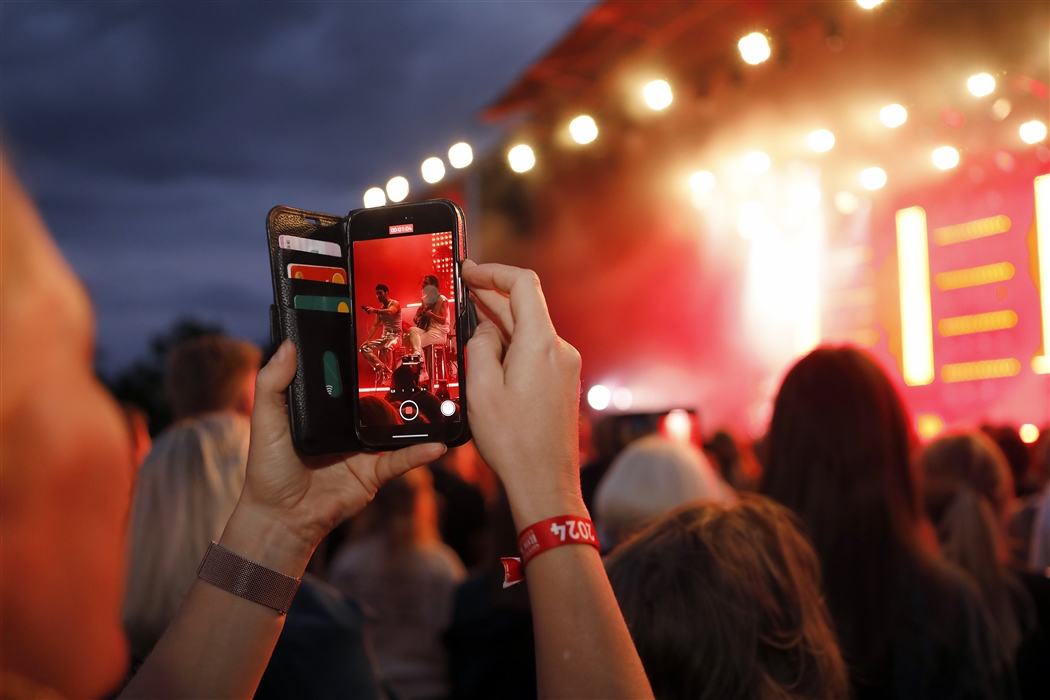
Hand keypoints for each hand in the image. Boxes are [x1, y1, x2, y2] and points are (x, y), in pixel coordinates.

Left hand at [221, 340, 444, 573]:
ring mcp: (362, 450)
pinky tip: (435, 445)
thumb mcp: (266, 421)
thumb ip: (272, 384)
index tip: (373, 336)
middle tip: (415, 362)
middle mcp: (345, 428)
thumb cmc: (268, 471)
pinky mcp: (373, 474)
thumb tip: (288, 346)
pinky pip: (399, 460)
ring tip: (435, 398)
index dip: (357, 362)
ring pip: (393, 428)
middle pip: (375, 400)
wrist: (280, 518)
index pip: (344, 380)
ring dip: (414, 416)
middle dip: (394, 385)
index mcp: (323, 412)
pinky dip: (418, 453)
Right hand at [461, 261, 585, 527]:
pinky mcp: (562, 383)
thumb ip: (479, 347)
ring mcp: (564, 367)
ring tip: (467, 325)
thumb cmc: (513, 441)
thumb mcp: (480, 389)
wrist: (545, 482)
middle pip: (526, 307)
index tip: (469, 272)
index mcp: (540, 344)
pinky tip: (488, 356)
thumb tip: (484, 330)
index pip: (523, 284)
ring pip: (529, 331)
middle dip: (491, 297)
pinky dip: (511, 345)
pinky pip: (535, 352)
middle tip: (460, 294)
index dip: (494, 271)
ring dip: (499, 324)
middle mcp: (559, 350)